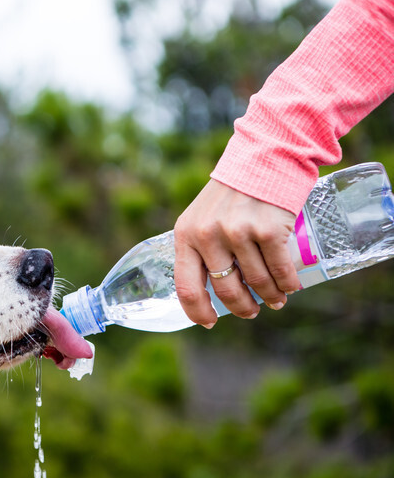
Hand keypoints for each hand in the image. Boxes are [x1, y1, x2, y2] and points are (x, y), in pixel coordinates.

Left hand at [174, 179, 299, 326]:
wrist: (264, 156)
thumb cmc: (232, 191)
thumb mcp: (201, 216)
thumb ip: (200, 246)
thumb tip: (210, 288)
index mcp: (186, 236)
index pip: (186, 287)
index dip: (198, 311)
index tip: (210, 322)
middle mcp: (208, 236)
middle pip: (226, 290)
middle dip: (242, 307)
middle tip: (252, 311)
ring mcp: (237, 233)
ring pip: (257, 282)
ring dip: (270, 296)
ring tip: (276, 300)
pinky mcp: (267, 230)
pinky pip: (279, 270)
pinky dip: (288, 284)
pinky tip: (290, 287)